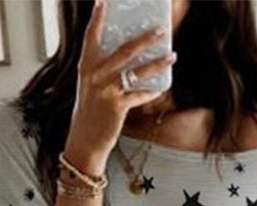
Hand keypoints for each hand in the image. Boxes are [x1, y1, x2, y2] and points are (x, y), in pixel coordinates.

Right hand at [69, 0, 176, 160]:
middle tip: (161, 29)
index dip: (97, 19)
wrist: (84, 141)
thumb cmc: (90, 112)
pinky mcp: (117, 106)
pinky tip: (161, 87)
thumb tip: (128, 54)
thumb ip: (103, 69)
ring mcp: (106, 91)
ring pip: (137, 71)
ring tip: (172, 55)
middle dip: (145, 39)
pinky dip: (152, 91)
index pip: (91, 38)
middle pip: (124, 50)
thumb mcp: (91, 86)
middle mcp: (95, 76)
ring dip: (158, 63)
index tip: (103, 2)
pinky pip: (140, 95)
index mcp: (86, 67)